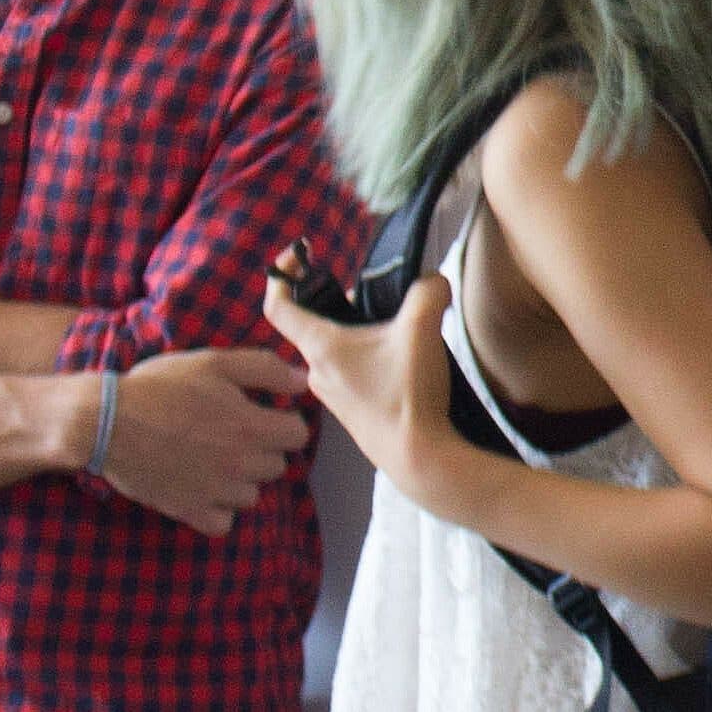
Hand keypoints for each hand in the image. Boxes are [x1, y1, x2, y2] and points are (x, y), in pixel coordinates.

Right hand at [95, 348, 313, 536]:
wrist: (105, 422)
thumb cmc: (159, 387)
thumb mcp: (213, 363)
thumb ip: (265, 369)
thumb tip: (303, 379)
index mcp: (252, 427)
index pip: (298, 435)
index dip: (282, 422)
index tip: (262, 415)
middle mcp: (241, 464)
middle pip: (277, 465)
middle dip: (261, 450)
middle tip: (229, 434)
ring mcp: (217, 492)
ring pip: (252, 495)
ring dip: (240, 480)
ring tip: (211, 459)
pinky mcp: (191, 511)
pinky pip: (224, 521)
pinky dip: (217, 509)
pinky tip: (202, 486)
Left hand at [262, 264, 459, 505]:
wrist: (418, 457)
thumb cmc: (407, 395)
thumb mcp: (422, 330)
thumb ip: (427, 293)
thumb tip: (432, 281)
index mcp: (321, 346)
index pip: (278, 305)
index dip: (283, 274)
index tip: (301, 255)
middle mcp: (317, 370)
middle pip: (312, 324)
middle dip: (338, 302)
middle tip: (373, 294)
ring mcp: (333, 394)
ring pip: (335, 349)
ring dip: (357, 332)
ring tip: (396, 328)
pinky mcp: (352, 410)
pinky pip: (351, 371)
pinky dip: (368, 357)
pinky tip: (401, 362)